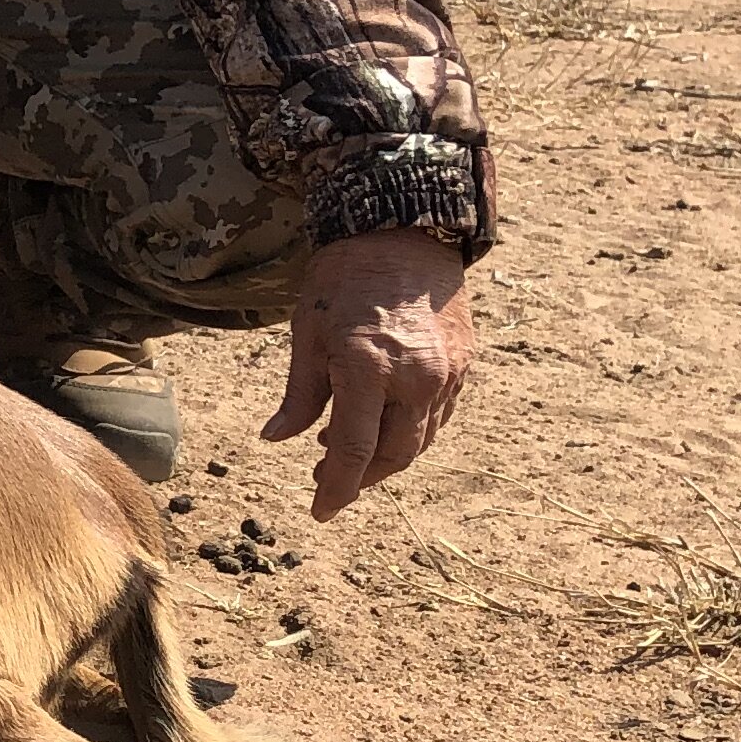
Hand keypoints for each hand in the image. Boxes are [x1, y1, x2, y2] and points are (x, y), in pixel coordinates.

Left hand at [261, 229, 475, 520]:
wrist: (404, 230)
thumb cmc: (343, 278)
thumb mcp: (308, 333)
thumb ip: (299, 395)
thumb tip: (276, 440)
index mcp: (368, 368)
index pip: (354, 450)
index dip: (336, 488)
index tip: (319, 511)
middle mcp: (416, 377)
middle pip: (392, 455)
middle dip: (360, 477)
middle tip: (326, 478)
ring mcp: (447, 374)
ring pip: (419, 441)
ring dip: (385, 457)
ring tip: (346, 448)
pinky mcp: (464, 365)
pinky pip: (439, 417)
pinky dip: (410, 432)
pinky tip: (382, 423)